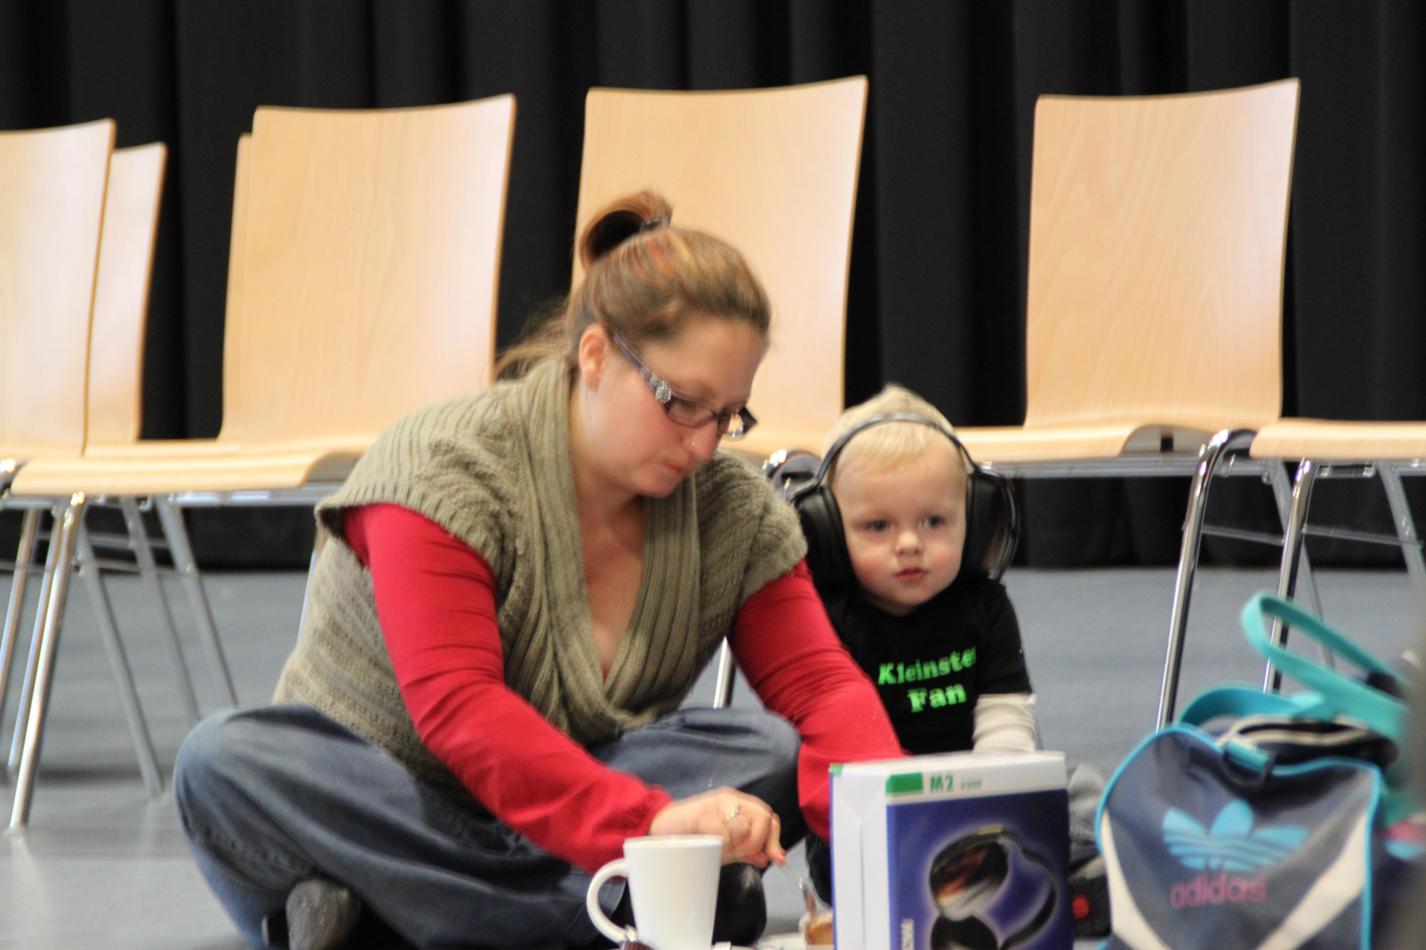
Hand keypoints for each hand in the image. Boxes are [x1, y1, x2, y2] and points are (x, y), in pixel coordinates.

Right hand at [648, 787, 786, 867]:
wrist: (658, 832)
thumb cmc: (691, 838)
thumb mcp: (725, 848)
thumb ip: (747, 851)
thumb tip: (769, 858)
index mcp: (738, 806)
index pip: (768, 818)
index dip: (773, 839)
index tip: (774, 858)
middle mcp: (731, 800)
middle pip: (764, 818)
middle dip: (758, 842)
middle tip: (742, 854)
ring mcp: (717, 803)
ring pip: (747, 825)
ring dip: (740, 845)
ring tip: (724, 850)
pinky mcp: (704, 812)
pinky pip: (726, 832)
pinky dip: (724, 844)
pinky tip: (713, 846)